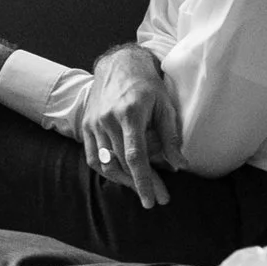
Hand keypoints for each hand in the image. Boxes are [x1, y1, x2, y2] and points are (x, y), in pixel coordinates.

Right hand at [80, 45, 185, 208]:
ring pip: (105, 163)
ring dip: (123, 180)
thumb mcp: (165, 106)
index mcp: (129, 114)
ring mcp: (94, 123)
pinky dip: (106, 170)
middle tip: (158, 198)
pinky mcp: (86, 126)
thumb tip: (180, 166)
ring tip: (140, 188)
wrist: (118, 66)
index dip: (144, 180)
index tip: (154, 199)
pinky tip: (121, 176)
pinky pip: (93, 157)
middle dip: (140, 184)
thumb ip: (171, 137)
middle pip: (121, 163)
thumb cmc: (147, 86)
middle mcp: (107, 120)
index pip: (135, 155)